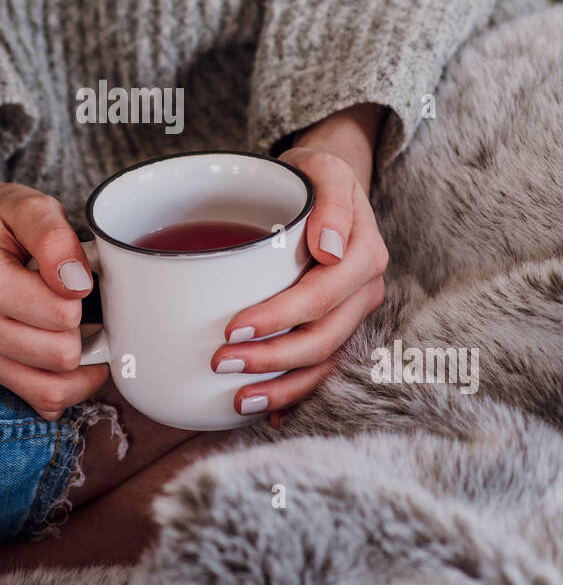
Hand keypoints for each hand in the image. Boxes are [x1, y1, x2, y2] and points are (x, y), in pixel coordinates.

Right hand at [0, 123, 108, 419]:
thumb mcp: (29, 206)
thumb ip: (55, 239)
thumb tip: (78, 285)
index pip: (63, 315)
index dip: (83, 293)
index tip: (74, 272)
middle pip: (62, 355)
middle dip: (81, 328)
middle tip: (74, 300)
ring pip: (54, 390)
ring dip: (78, 362)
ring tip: (76, 326)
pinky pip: (41, 401)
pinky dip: (65, 384)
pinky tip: (65, 352)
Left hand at [211, 104, 388, 423]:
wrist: (328, 184)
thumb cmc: (315, 177)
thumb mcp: (324, 170)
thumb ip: (331, 204)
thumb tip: (327, 248)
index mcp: (363, 255)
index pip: (320, 297)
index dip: (278, 317)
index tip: (233, 327)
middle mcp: (364, 290)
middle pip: (322, 338)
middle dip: (272, 359)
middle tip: (220, 361)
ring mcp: (353, 313)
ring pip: (324, 361)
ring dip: (283, 386)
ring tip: (238, 399)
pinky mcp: (338, 326)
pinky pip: (322, 367)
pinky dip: (296, 393)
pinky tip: (267, 414)